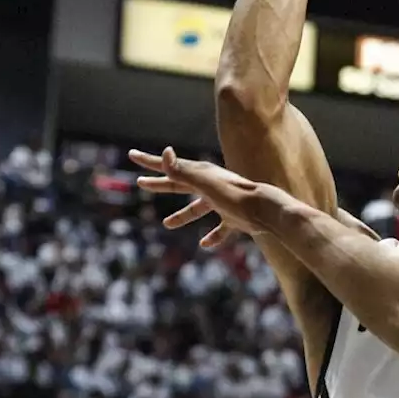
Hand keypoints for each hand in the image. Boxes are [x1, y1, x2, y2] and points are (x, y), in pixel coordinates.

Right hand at [129, 147, 296, 247]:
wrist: (266, 211)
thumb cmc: (235, 196)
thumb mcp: (204, 184)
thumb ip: (183, 171)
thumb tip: (166, 153)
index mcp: (201, 175)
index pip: (170, 166)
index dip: (150, 162)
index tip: (132, 155)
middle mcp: (211, 186)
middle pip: (180, 185)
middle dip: (160, 184)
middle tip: (140, 183)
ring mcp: (223, 202)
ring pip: (198, 209)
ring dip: (182, 215)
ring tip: (167, 224)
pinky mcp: (234, 218)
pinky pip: (220, 228)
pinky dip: (213, 236)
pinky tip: (205, 245)